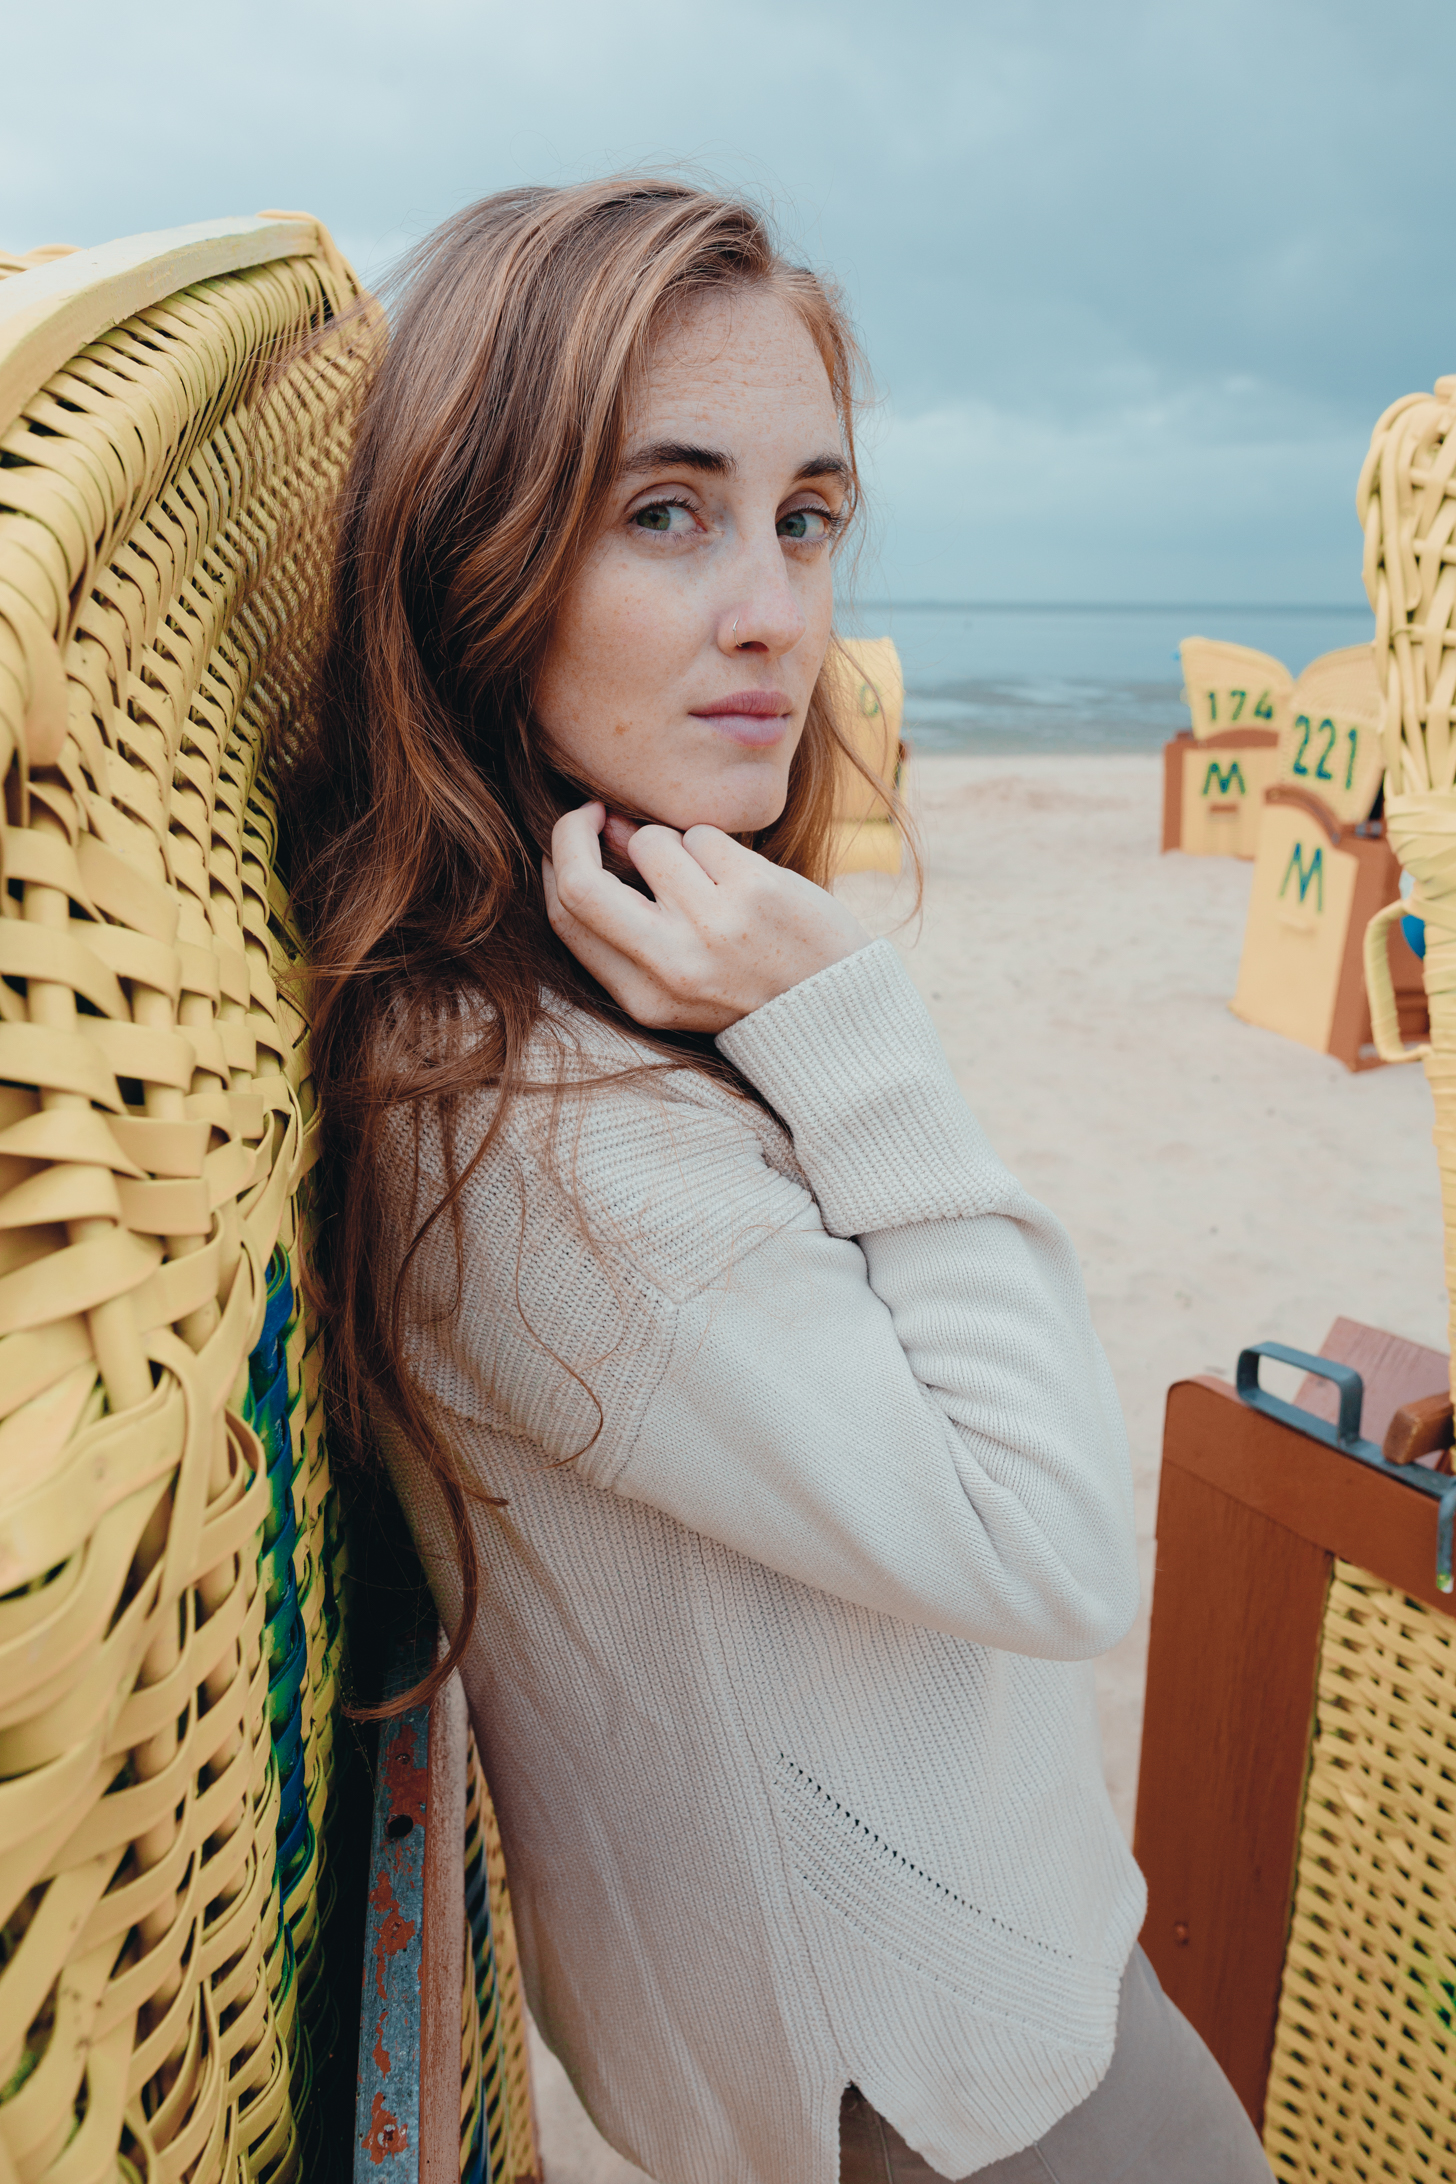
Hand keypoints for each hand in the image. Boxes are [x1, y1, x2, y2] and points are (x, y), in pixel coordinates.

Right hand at [543, 803, 869, 1032]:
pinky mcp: (754, 891)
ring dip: (670, 841)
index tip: (574, 840)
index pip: (566, 918)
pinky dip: (716, 846)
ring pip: (651, 843)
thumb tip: (597, 833)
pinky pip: (705, 835)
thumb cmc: (748, 985)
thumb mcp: (678, 980)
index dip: (558, 865)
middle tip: (594, 811)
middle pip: (582, 884)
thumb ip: (629, 922)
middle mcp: (672, 965)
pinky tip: (743, 877)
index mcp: (643, 997)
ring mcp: (714, 926)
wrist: (837, 1007)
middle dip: (574, 832)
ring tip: (707, 874)